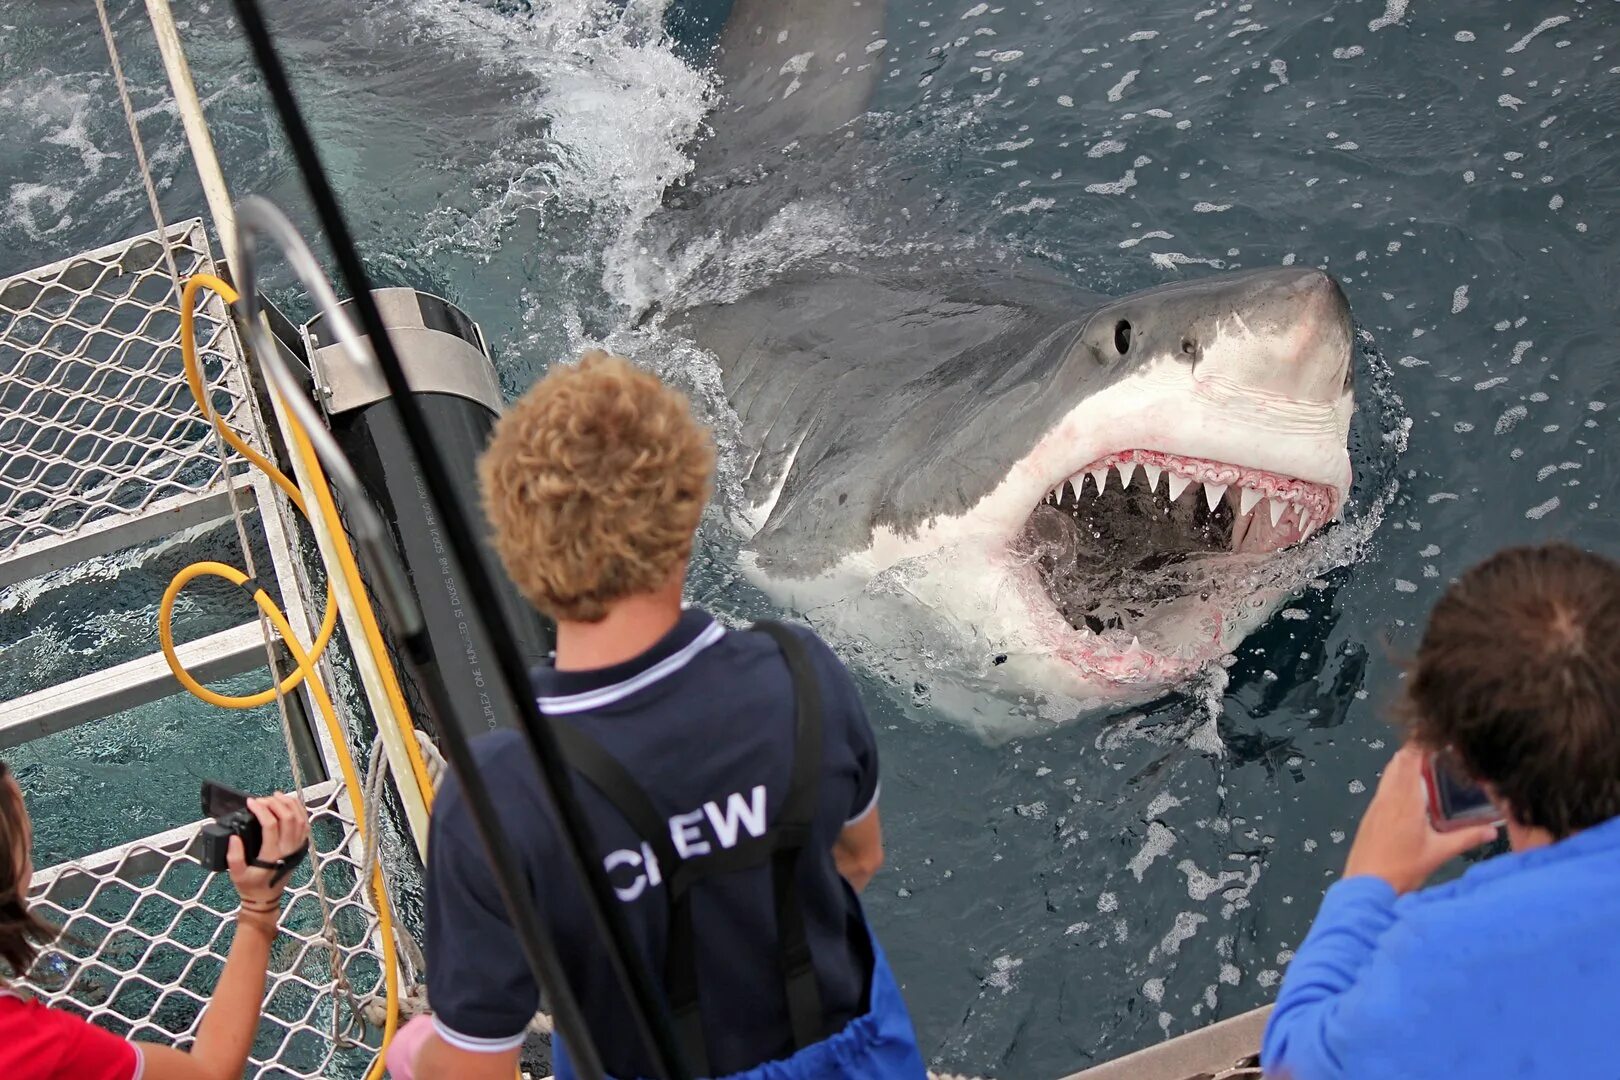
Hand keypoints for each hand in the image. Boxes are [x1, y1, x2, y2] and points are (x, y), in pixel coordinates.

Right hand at [227, 791, 310, 906]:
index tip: (250, 802)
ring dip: (289, 804)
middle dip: (275, 803)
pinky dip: (299, 810)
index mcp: (272, 855)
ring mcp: (297, 847)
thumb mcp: (236, 874)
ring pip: (300, 819)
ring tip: (275, 796)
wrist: (266, 897)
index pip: (271, 825)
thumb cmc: (250, 886)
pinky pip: (305, 824)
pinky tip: (289, 804)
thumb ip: (233, 856)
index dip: (261, 810)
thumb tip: (234, 836)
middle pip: (288, 818)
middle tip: (262, 799)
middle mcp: (288, 849)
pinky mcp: (301, 846)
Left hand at [1342, 746, 1497, 894]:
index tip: (1434, 733)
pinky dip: (1397, 780)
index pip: (1409, 759)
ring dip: (1405, 764)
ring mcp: (1376, 805)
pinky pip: (1384, 787)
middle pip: (1398, 761)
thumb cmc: (1399, 870)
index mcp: (1404, 800)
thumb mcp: (1438, 853)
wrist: (1365, 885)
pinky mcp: (1371, 815)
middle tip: (1435, 746)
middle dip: (1415, 750)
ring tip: (1426, 764)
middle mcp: (1387, 797)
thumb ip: (1467, 838)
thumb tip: (1492, 830)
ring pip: (1389, 773)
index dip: (1419, 742)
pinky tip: (1410, 791)